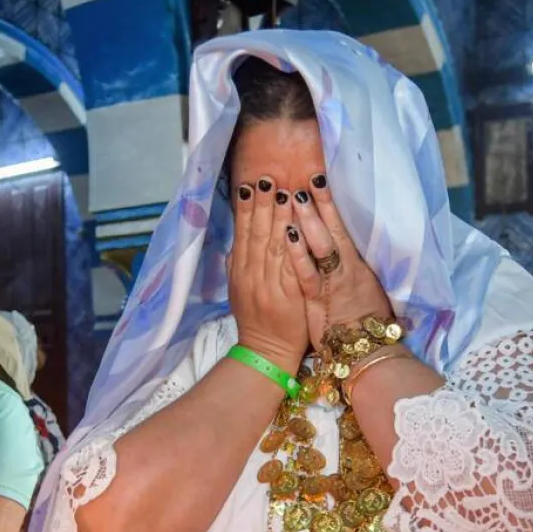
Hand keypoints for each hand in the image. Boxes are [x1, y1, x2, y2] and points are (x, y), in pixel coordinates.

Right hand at [228, 175, 308, 372]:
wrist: (266, 352)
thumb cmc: (257, 319)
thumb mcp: (239, 289)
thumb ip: (238, 264)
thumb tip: (235, 240)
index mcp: (240, 271)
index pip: (242, 233)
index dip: (245, 208)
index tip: (249, 184)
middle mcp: (251, 275)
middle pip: (257, 233)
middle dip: (262, 204)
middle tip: (267, 178)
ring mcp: (269, 284)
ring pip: (273, 245)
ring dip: (278, 217)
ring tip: (284, 191)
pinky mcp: (288, 295)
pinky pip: (290, 266)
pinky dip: (293, 245)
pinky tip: (297, 227)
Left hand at [281, 173, 392, 349]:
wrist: (366, 351)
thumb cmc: (361, 318)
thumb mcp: (359, 286)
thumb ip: (345, 264)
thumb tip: (335, 240)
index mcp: (353, 263)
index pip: (340, 226)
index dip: (329, 203)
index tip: (317, 178)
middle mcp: (345, 268)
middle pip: (332, 229)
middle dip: (320, 204)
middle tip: (307, 177)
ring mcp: (333, 284)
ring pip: (321, 247)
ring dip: (308, 221)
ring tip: (296, 197)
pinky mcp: (320, 302)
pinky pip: (309, 276)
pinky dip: (299, 256)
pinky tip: (289, 238)